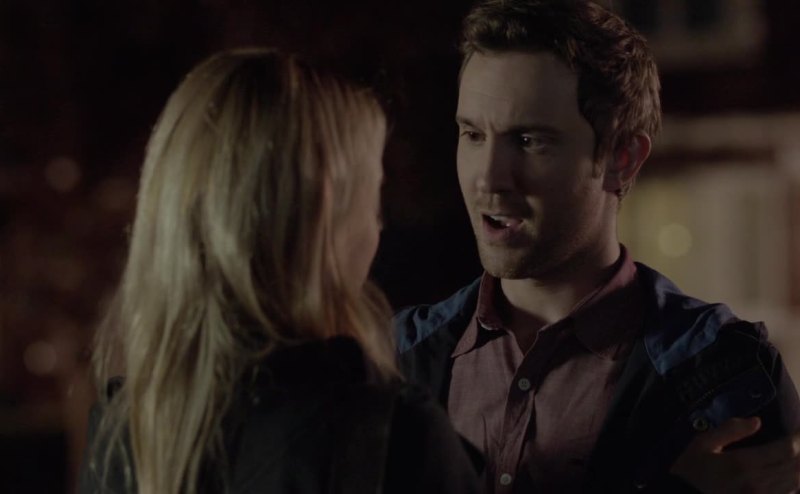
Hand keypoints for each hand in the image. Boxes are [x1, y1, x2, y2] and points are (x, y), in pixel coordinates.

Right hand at [670, 417, 799, 493]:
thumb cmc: (691, 471)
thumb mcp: (702, 444)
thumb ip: (729, 430)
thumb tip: (756, 421)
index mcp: (743, 464)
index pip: (786, 449)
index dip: (799, 437)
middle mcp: (758, 483)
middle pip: (795, 465)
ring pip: (796, 481)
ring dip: (799, 466)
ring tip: (798, 453)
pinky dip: (794, 482)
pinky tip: (791, 473)